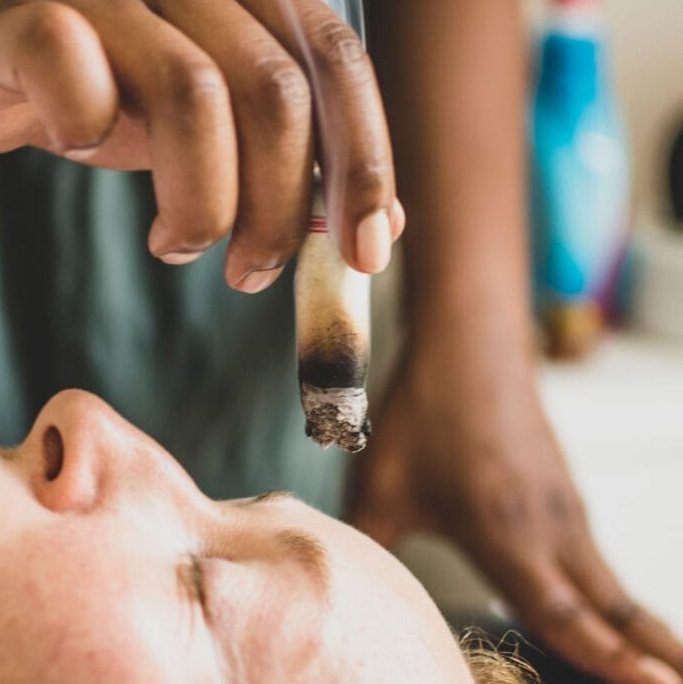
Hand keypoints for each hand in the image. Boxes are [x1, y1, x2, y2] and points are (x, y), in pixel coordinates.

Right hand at [0, 0, 403, 288]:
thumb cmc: (107, 90)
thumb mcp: (215, 127)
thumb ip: (295, 163)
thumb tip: (383, 231)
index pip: (337, 62)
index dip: (364, 162)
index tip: (366, 253)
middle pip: (274, 92)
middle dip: (278, 208)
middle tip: (251, 273)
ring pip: (192, 95)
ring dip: (200, 202)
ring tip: (178, 244)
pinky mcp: (34, 14)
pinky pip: (82, 86)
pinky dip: (91, 139)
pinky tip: (80, 150)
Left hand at [347, 342, 682, 683]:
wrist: (470, 342)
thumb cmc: (426, 412)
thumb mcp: (378, 487)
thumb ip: (365, 546)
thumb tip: (343, 587)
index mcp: (507, 538)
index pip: (568, 620)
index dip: (611, 663)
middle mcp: (551, 531)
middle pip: (615, 611)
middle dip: (657, 656)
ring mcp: (565, 509)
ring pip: (610, 586)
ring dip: (642, 630)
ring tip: (666, 667)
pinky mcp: (563, 491)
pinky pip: (595, 560)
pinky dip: (614, 598)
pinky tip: (606, 613)